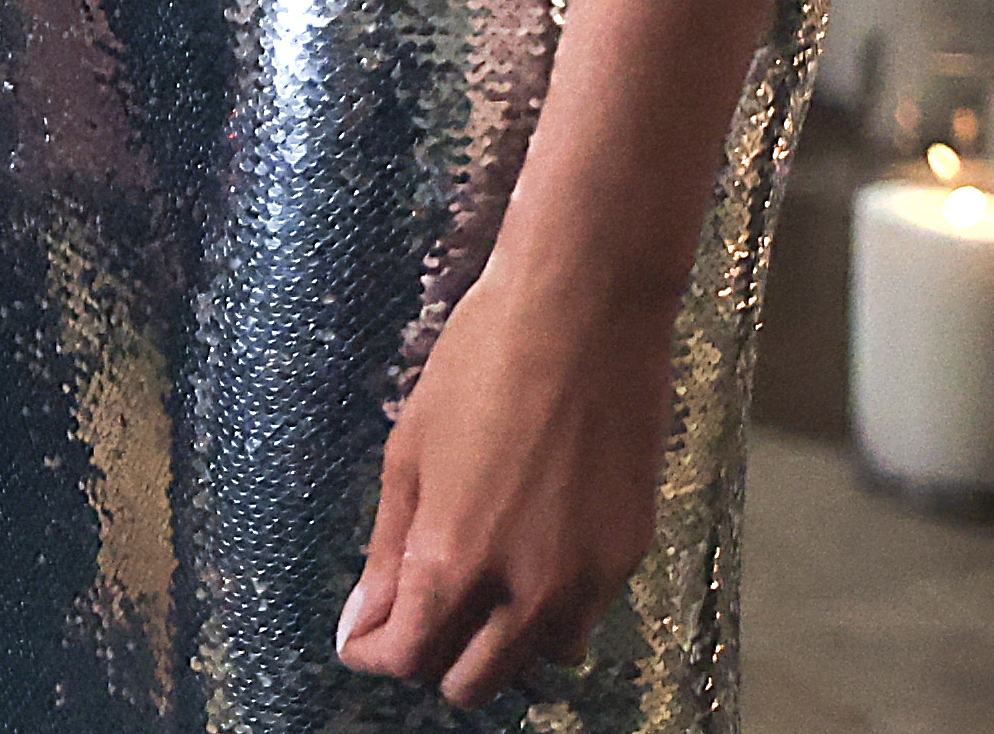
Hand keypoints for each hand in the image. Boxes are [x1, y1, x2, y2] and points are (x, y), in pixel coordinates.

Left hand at [336, 244, 673, 706]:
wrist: (584, 312)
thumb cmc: (480, 365)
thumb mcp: (409, 454)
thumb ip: (387, 551)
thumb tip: (363, 622)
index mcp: (455, 561)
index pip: (409, 660)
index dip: (376, 654)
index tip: (364, 636)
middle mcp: (526, 590)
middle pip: (471, 682)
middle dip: (433, 657)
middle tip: (415, 612)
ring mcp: (587, 580)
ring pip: (536, 659)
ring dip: (500, 640)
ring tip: (480, 583)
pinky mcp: (630, 556)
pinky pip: (584, 616)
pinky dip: (551, 608)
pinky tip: (531, 552)